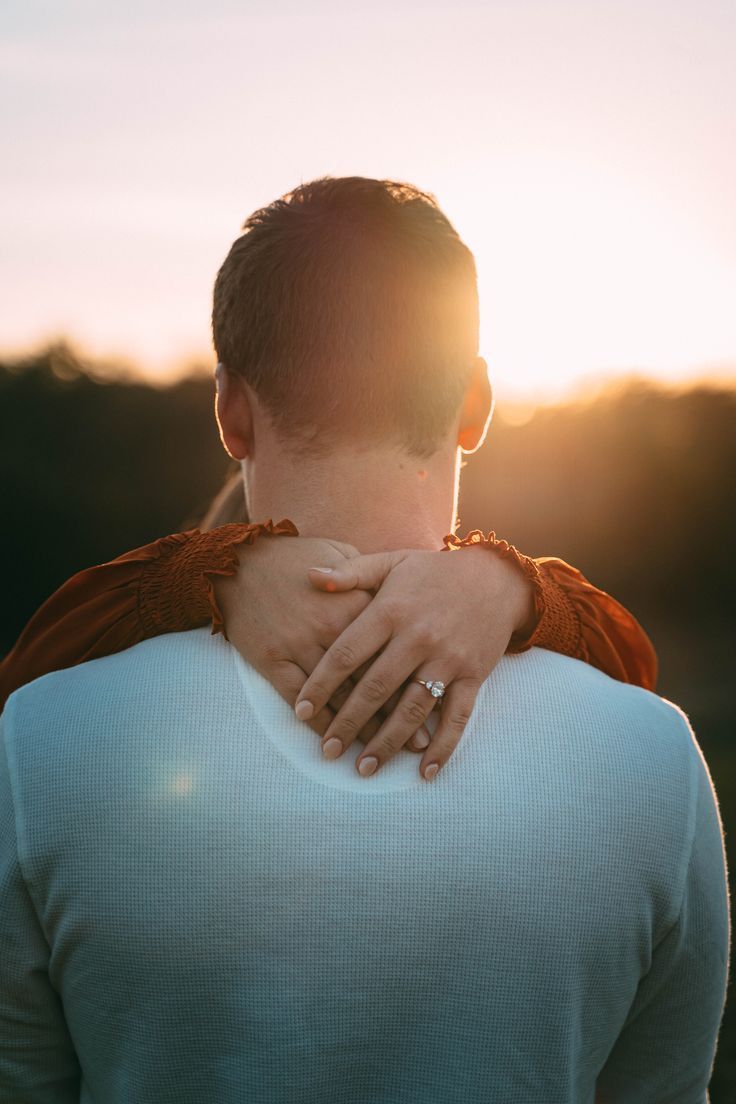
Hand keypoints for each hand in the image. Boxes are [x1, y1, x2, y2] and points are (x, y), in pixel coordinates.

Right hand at [213, 535, 411, 746]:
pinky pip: (299, 697)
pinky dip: (317, 721)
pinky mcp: (273, 659)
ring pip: (337, 696)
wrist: (239, 560)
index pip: (393, 651)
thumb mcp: (342, 555)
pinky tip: (331, 740)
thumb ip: (373, 581)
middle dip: (396, 717)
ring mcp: (300, 645)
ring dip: (358, 729)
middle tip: (416, 746)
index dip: (416, 682)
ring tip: (377, 755)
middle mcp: (332, 628)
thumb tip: (405, 597)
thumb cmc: (296, 556)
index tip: (437, 707)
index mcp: (356, 604)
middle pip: (370, 680)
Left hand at [295, 544, 535, 779]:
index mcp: (391, 611)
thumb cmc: (434, 572)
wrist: (496, 578)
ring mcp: (447, 659)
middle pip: (375, 689)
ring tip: (364, 767)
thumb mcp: (392, 562)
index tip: (300, 711)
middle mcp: (417, 638)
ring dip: (387, 742)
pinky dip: (442, 747)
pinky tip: (425, 772)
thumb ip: (350, 573)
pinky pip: (457, 717)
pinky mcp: (473, 675)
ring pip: (412, 709)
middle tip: (327, 750)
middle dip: (348, 723)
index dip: (321, 684)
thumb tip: (309, 576)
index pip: (347, 653)